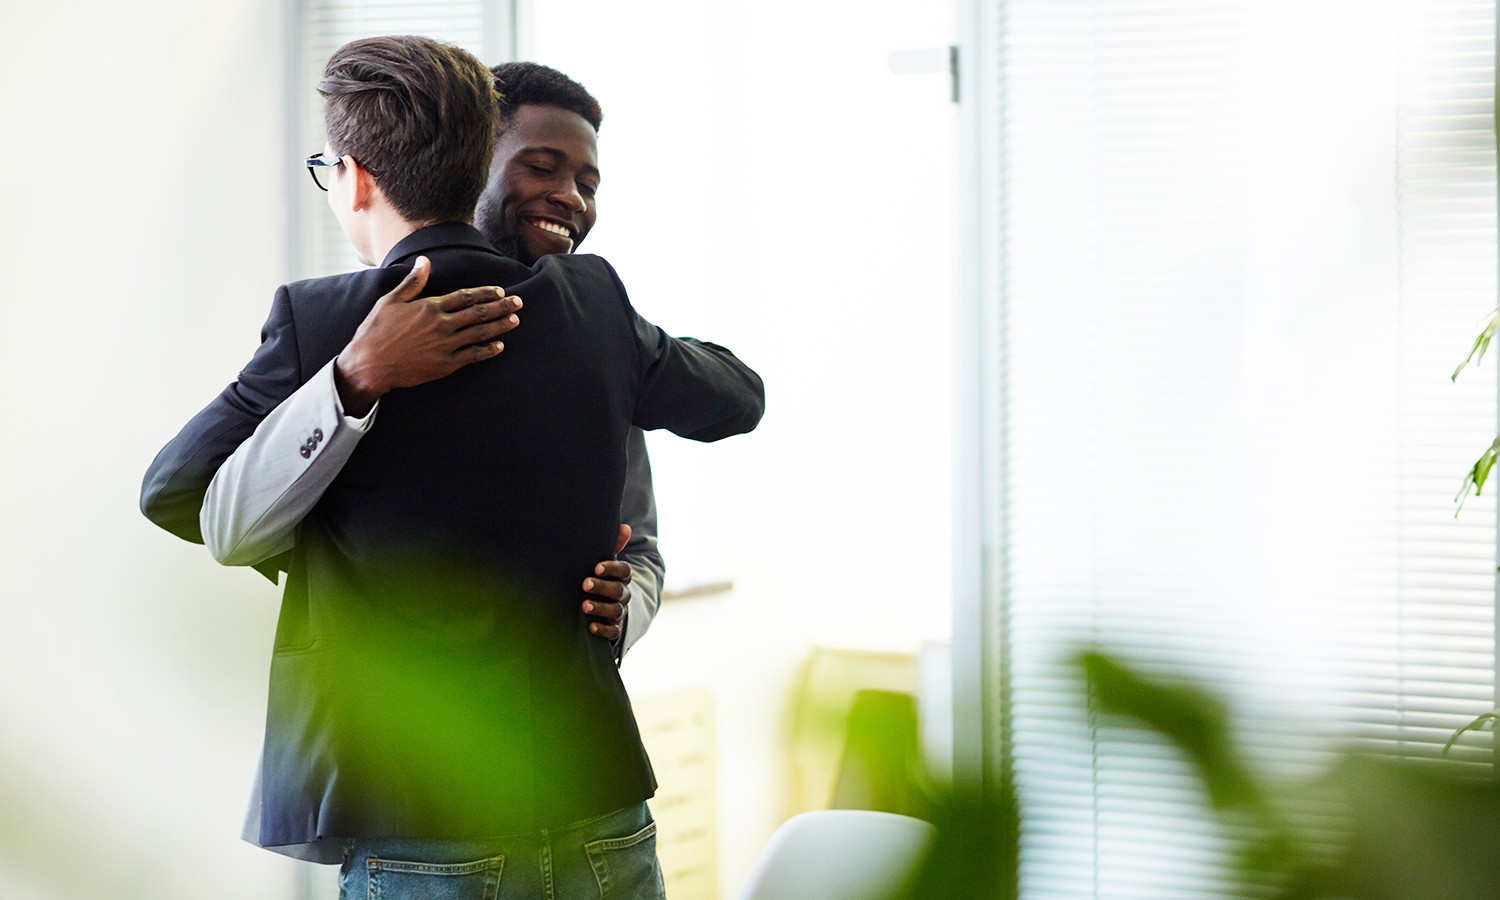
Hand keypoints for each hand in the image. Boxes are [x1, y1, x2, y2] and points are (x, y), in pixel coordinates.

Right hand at [333, 256, 520, 415]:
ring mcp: (445, 346)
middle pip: (478, 313)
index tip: (500, 291)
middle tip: (519, 302)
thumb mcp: (391, 301)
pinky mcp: (445, 365)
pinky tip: (499, 346)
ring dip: (500, 326)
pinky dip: (488, 350)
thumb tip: (425, 260)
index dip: (485, 293)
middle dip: (501, 307)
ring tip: (514, 320)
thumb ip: (412, 281)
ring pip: (480, 333)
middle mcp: (442, 325)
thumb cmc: (376, 331)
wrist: (369, 365)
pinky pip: (473, 356)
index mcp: (430, 307)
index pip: (465, 296)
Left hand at [582, 524, 632, 640]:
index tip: (596, 567)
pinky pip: (613, 631)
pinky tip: (590, 627)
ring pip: (616, 611)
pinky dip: (603, 629)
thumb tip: (625, 526)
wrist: (605, 603)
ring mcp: (619, 611)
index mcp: (622, 577)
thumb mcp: (604, 561)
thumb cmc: (600, 577)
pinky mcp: (614, 628)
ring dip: (601, 608)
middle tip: (585, 583)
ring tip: (584, 605)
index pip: (624, 571)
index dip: (612, 569)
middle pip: (619, 590)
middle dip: (602, 587)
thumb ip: (614, 545)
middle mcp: (623, 594)